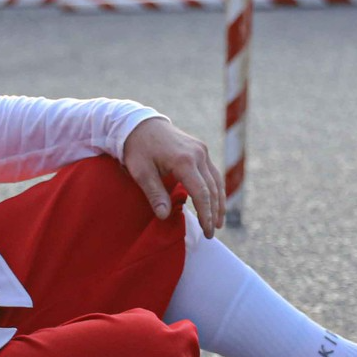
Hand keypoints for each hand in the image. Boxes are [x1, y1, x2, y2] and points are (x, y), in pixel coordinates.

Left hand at [121, 116, 225, 235]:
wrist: (139, 123)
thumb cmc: (137, 148)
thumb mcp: (140, 172)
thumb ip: (154, 193)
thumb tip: (164, 216)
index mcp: (184, 160)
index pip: (201, 193)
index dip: (205, 214)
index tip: (206, 232)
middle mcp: (198, 154)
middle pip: (212, 189)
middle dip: (213, 212)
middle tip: (211, 233)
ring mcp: (201, 150)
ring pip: (216, 180)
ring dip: (218, 202)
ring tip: (217, 222)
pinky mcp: (200, 148)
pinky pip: (212, 172)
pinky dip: (216, 189)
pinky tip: (214, 202)